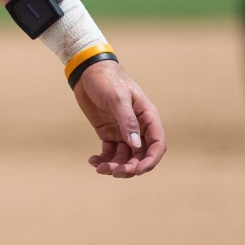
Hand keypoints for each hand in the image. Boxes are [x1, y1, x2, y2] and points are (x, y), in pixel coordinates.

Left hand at [72, 60, 166, 177]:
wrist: (87, 72)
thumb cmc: (107, 80)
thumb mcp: (117, 98)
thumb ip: (127, 121)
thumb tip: (136, 146)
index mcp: (147, 117)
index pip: (158, 144)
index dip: (151, 160)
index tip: (138, 170)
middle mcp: (138, 127)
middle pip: (141, 155)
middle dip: (130, 167)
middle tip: (114, 172)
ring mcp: (123, 131)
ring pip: (125, 157)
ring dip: (115, 166)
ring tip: (100, 167)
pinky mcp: (108, 133)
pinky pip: (110, 153)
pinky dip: (103, 160)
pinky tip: (93, 161)